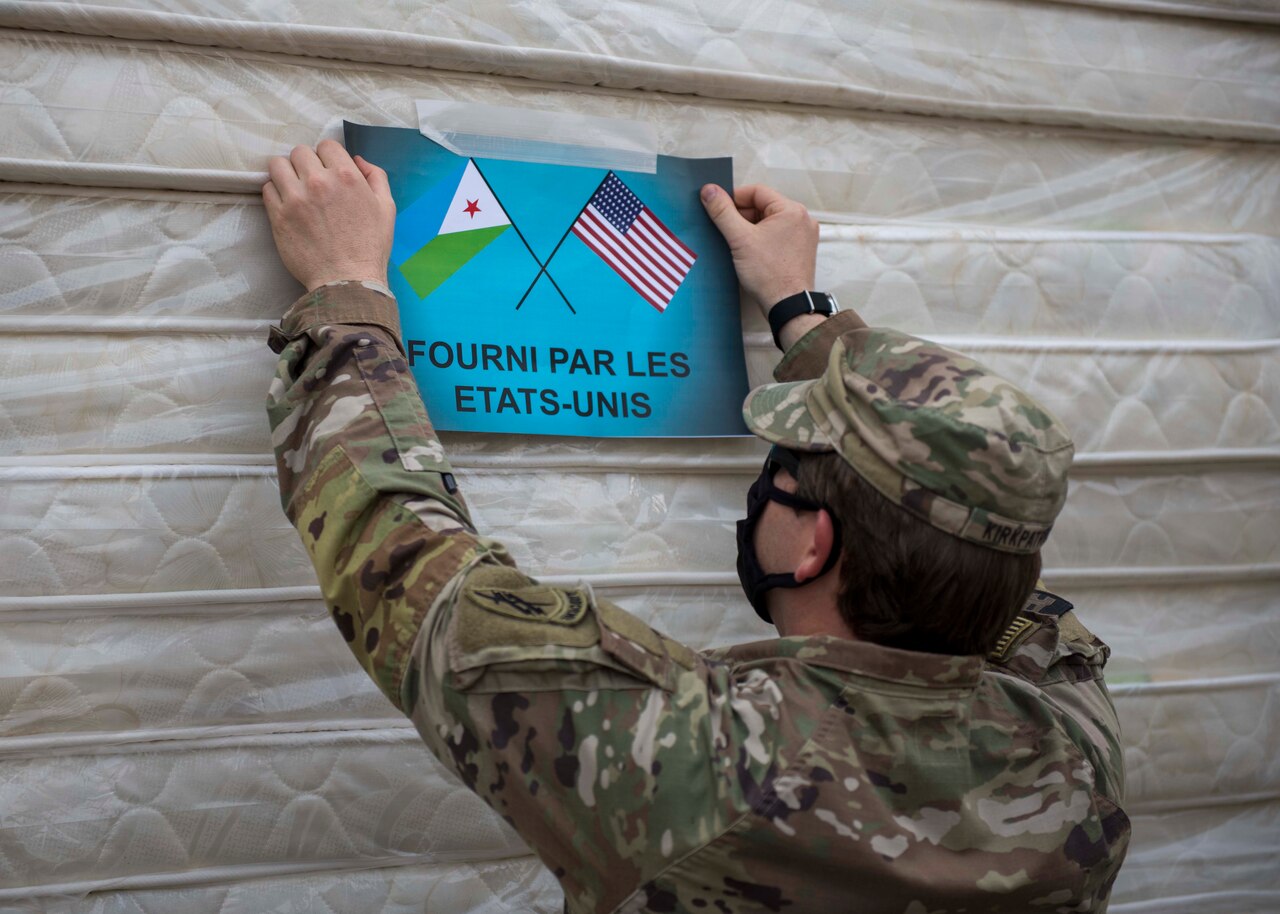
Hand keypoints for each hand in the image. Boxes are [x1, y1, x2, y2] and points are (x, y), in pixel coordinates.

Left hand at [262, 140, 395, 291]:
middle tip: (311, 182)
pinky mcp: (278, 216)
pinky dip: (276, 193)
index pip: (326, 146)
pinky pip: (267, 189)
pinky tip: (287, 205)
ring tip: (294, 189)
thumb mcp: (386, 208)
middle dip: (306, 164)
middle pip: (299, 152)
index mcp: (346, 176)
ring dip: (286, 173)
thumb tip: (357, 159)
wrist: (347, 281)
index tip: (328, 172)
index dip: (328, 157)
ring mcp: (295, 198)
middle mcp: (318, 182)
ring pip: (278, 165)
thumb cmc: (370, 247)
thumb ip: (376, 177)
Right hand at [699, 183, 817, 315]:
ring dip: (750, 229)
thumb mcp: (740, 239)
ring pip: (769, 222)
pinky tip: (748, 252)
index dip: (734, 198)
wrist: (788, 306)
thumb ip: (723, 212)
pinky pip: (777, 236)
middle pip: (763, 206)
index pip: (757, 192)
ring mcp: (803, 236)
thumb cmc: (769, 275)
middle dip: (741, 216)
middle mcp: (802, 220)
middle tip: (724, 229)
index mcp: (791, 210)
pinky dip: (760, 240)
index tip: (718, 208)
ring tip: (735, 243)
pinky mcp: (799, 251)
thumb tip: (709, 190)